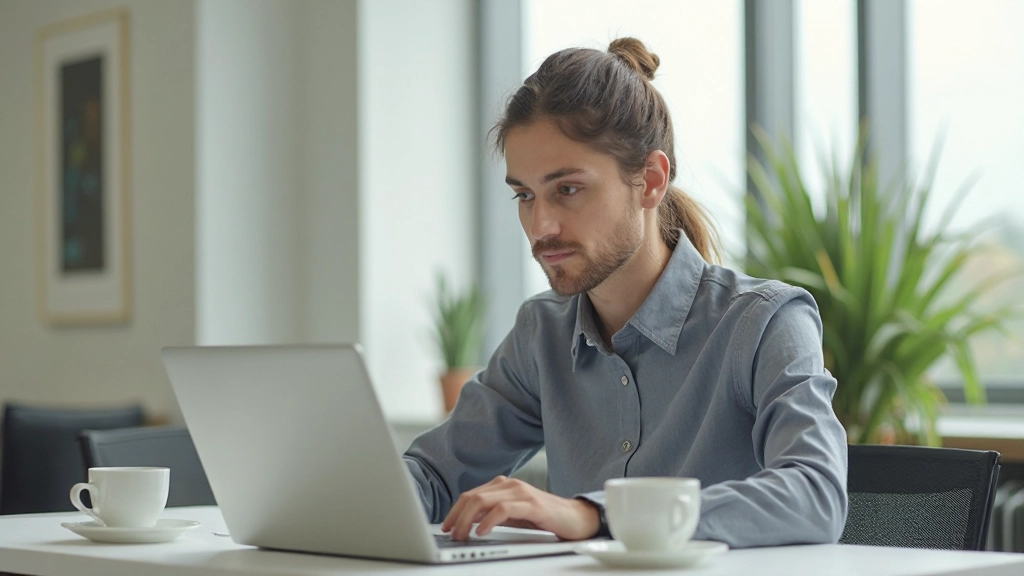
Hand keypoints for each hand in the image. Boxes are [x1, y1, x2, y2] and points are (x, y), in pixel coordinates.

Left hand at [441, 475, 599, 540]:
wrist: (577, 518)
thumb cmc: (546, 518)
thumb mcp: (514, 517)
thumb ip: (493, 515)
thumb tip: (469, 523)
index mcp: (504, 486)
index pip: (471, 495)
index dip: (455, 511)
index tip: (446, 526)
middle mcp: (510, 485)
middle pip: (472, 496)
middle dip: (456, 516)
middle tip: (450, 534)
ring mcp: (521, 492)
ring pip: (483, 501)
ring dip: (467, 520)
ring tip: (461, 535)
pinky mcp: (532, 504)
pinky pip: (503, 509)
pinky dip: (488, 521)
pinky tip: (481, 532)